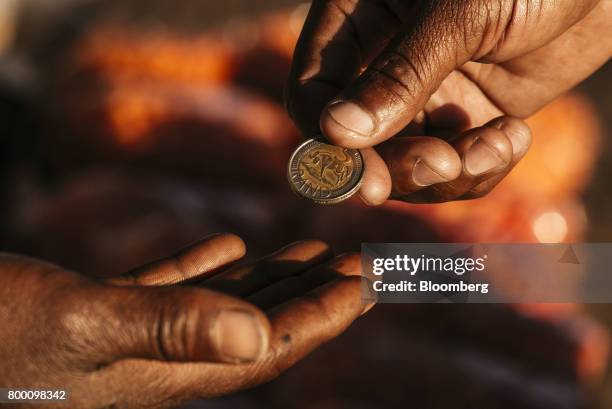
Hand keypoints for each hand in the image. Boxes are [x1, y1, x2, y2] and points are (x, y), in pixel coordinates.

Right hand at [0, 234, 369, 407]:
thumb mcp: (82, 324)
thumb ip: (167, 327)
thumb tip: (256, 335)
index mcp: (169, 367)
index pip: (272, 343)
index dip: (327, 314)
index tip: (369, 281)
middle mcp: (161, 357)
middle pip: (261, 324)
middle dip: (315, 295)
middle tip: (359, 263)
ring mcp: (132, 335)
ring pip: (224, 304)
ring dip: (273, 279)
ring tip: (314, 251)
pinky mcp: (103, 312)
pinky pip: (175, 287)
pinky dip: (208, 266)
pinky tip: (230, 246)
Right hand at [286, 0, 610, 203]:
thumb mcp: (460, 12)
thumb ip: (400, 73)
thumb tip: (336, 134)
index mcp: (356, 23)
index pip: (312, 94)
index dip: (329, 144)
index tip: (367, 179)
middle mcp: (381, 65)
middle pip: (357, 144)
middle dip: (399, 166)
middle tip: (443, 167)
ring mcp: (424, 96)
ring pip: (406, 165)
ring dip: (448, 174)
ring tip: (497, 145)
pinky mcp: (466, 119)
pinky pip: (455, 169)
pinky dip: (483, 169)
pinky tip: (514, 136)